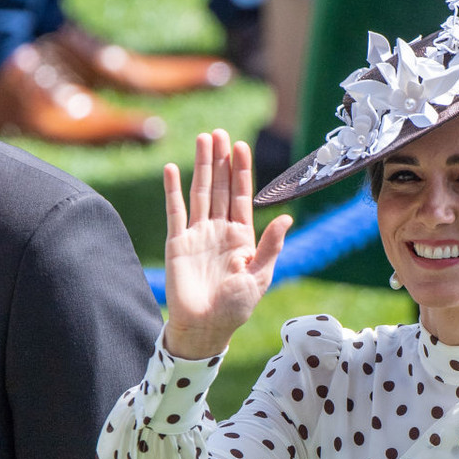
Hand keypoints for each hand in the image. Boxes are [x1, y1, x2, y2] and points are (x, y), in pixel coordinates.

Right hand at [162, 129, 292, 358]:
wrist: (205, 326)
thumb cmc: (236, 306)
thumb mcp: (259, 276)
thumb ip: (271, 246)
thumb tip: (286, 218)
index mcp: (242, 236)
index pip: (242, 196)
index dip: (242, 171)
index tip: (241, 146)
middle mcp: (220, 230)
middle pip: (220, 187)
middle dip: (221, 160)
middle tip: (219, 132)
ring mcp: (197, 234)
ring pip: (200, 192)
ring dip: (201, 167)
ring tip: (202, 140)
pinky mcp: (177, 242)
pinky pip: (174, 211)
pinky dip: (173, 190)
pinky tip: (172, 169)